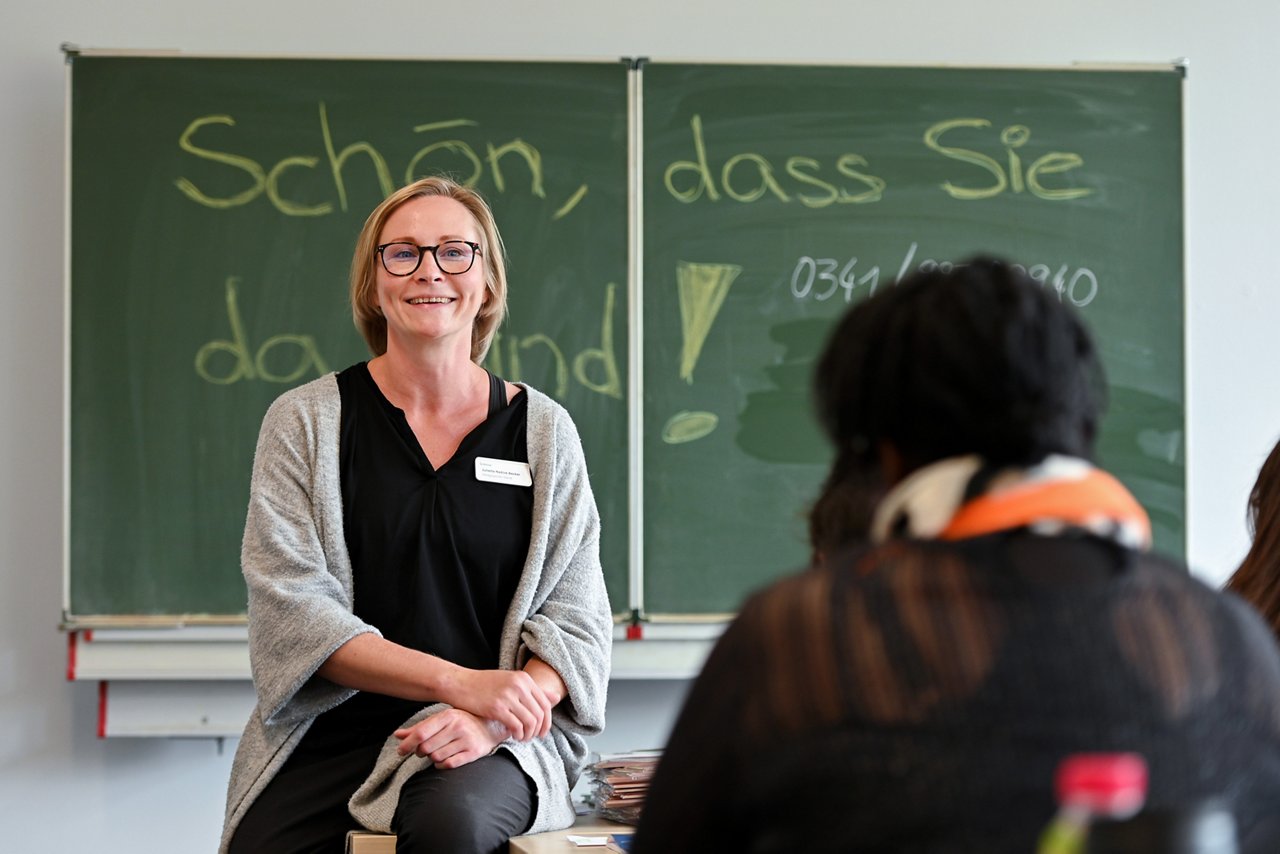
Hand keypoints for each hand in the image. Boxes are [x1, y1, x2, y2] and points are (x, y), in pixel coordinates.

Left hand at [394, 710, 508, 768]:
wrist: (492, 726)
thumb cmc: (463, 721)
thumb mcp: (442, 719)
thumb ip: (420, 728)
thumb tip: (397, 735)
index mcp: (448, 716)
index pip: (421, 733)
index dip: (407, 744)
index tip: (401, 751)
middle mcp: (458, 727)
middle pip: (427, 747)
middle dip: (421, 752)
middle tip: (423, 751)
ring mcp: (467, 740)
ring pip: (437, 757)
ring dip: (433, 758)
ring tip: (438, 752)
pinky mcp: (474, 753)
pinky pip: (449, 764)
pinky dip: (442, 765)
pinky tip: (444, 759)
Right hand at [444, 667, 554, 740]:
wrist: (459, 683)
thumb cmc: (484, 685)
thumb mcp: (510, 681)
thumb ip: (530, 690)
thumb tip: (555, 698)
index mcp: (524, 678)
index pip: (545, 703)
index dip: (547, 721)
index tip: (542, 731)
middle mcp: (519, 685)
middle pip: (540, 714)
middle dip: (539, 730)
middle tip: (532, 738)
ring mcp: (508, 696)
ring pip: (530, 722)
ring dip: (528, 734)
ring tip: (522, 738)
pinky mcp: (497, 708)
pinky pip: (516, 726)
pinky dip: (518, 734)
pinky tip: (513, 736)